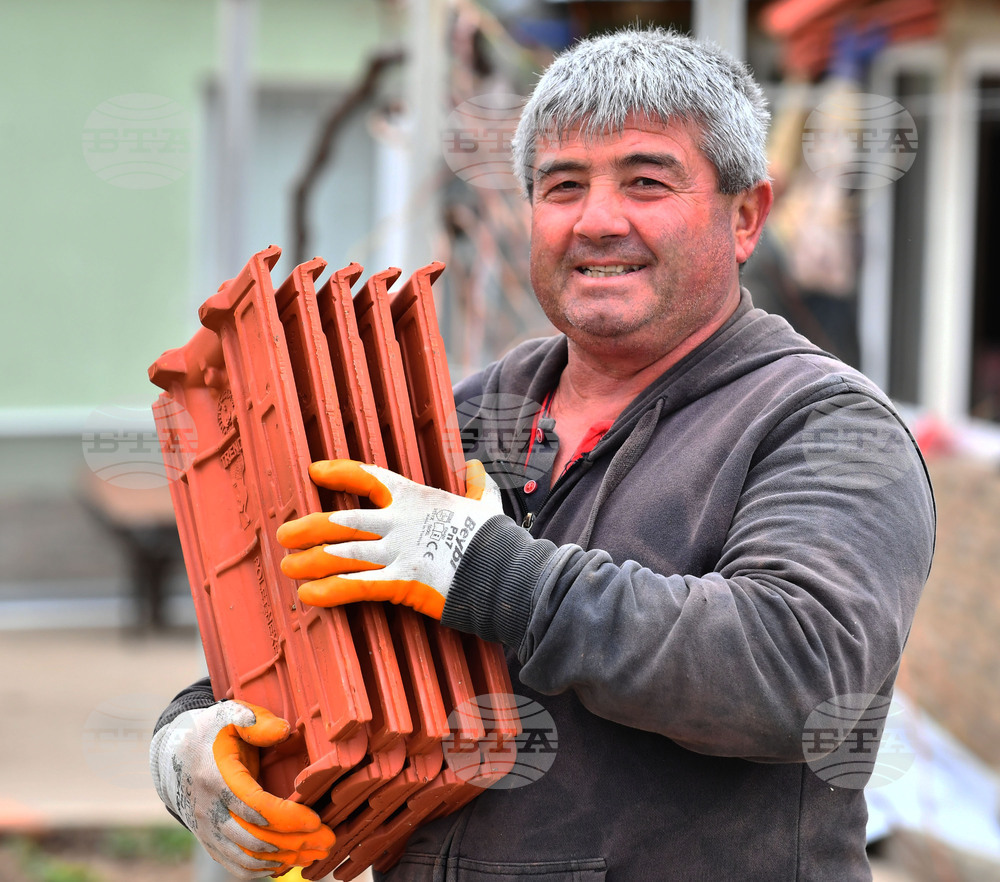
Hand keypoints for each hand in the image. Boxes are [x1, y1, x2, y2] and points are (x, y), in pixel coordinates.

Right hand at [149, 701, 334, 878]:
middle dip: (295, 843)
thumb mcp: (230, 715)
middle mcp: (209, 810)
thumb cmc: (210, 733)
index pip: (255, 806)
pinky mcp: (209, 840)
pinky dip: (259, 870)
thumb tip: (284, 731)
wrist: (173, 757)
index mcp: (216, 778)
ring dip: (283, 859)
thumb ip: (256, 722)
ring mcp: (207, 829)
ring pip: (247, 856)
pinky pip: (233, 864)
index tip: (316, 820)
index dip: (287, 817)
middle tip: (327, 842)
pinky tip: (284, 866)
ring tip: (314, 856)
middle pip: (255, 838)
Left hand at [277, 459, 502, 618]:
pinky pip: (355, 586)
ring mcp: (397, 552)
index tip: (315, 471)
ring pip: (341, 553)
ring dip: (309, 561)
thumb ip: (477, 485)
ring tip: (287, 567)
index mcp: (415, 499)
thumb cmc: (494, 538)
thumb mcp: (485, 504)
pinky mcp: (401, 583)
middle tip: (285, 535)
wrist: (506, 570)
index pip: (368, 477)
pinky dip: (328, 590)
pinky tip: (307, 595)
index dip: (339, 472)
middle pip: (341, 521)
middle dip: (308, 528)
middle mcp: (399, 522)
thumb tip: (477, 466)